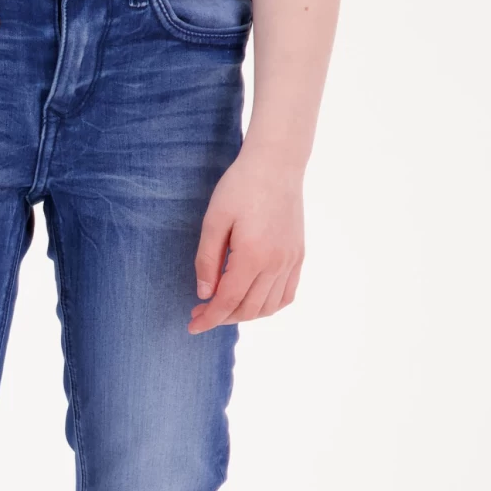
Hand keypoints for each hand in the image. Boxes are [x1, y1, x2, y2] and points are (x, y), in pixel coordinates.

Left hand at [188, 154, 304, 333]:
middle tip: (199, 312)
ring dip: (244, 314)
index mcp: (253, 255)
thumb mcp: (213, 220)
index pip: (228, 301)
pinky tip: (251, 300)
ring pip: (268, 307)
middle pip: (248, 309)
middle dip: (222, 317)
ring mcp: (291, 261)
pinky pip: (286, 294)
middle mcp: (277, 263)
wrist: (276, 164)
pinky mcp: (298, 255)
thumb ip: (207, 260)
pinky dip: (268, 305)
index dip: (209, 318)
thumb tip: (204, 294)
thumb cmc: (240, 186)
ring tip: (223, 306)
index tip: (192, 326)